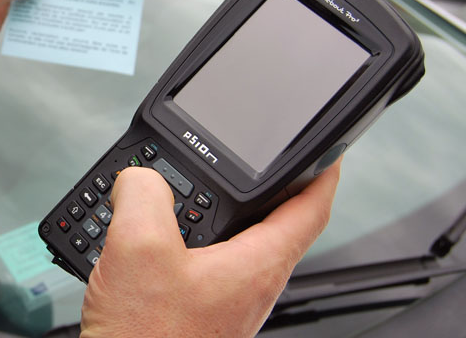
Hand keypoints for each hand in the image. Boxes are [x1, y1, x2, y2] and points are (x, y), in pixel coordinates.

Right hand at [81, 162, 340, 337]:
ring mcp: (226, 303)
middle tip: (246, 161)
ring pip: (233, 243)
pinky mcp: (199, 315)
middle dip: (258, 186)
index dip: (323, 172)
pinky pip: (203, 265)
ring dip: (215, 212)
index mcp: (256, 266)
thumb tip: (140, 178)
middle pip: (272, 222)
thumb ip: (144, 194)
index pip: (312, 210)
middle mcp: (250, 287)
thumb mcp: (139, 247)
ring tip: (186, 190)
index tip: (327, 151)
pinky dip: (187, 240)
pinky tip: (152, 238)